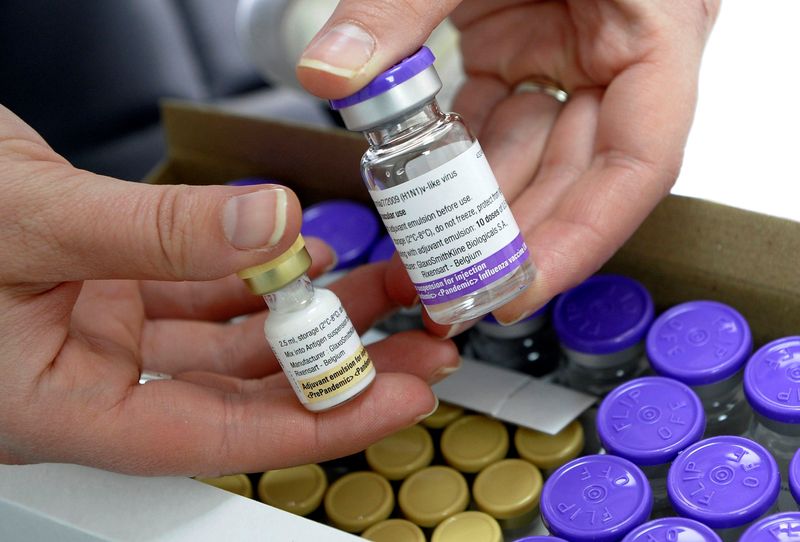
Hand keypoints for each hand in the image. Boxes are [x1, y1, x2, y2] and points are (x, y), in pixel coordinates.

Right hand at [0, 105, 455, 474]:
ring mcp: (105, 331)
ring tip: (387, 292)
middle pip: (243, 393)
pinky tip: (308, 254)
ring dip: (311, 315)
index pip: (216, 436)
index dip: (318, 423)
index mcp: (61, 403)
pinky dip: (259, 275)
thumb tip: (269, 228)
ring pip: (234, 338)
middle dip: (338, 370)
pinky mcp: (113, 286)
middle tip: (418, 348)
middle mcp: (92, 376)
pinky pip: (205, 291)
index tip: (397, 399)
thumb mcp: (27, 221)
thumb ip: (153, 233)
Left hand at [297, 0, 718, 332]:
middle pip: (577, 175)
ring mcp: (573, 55)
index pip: (638, 163)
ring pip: (533, 155)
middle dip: (513, 236)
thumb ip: (400, 4)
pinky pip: (497, 120)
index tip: (518, 289)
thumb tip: (328, 72)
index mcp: (655, 27)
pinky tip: (417, 188)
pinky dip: (456, 156)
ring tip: (424, 254)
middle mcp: (623, 55)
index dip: (581, 238)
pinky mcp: (526, 48)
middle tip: (450, 288)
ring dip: (476, 205)